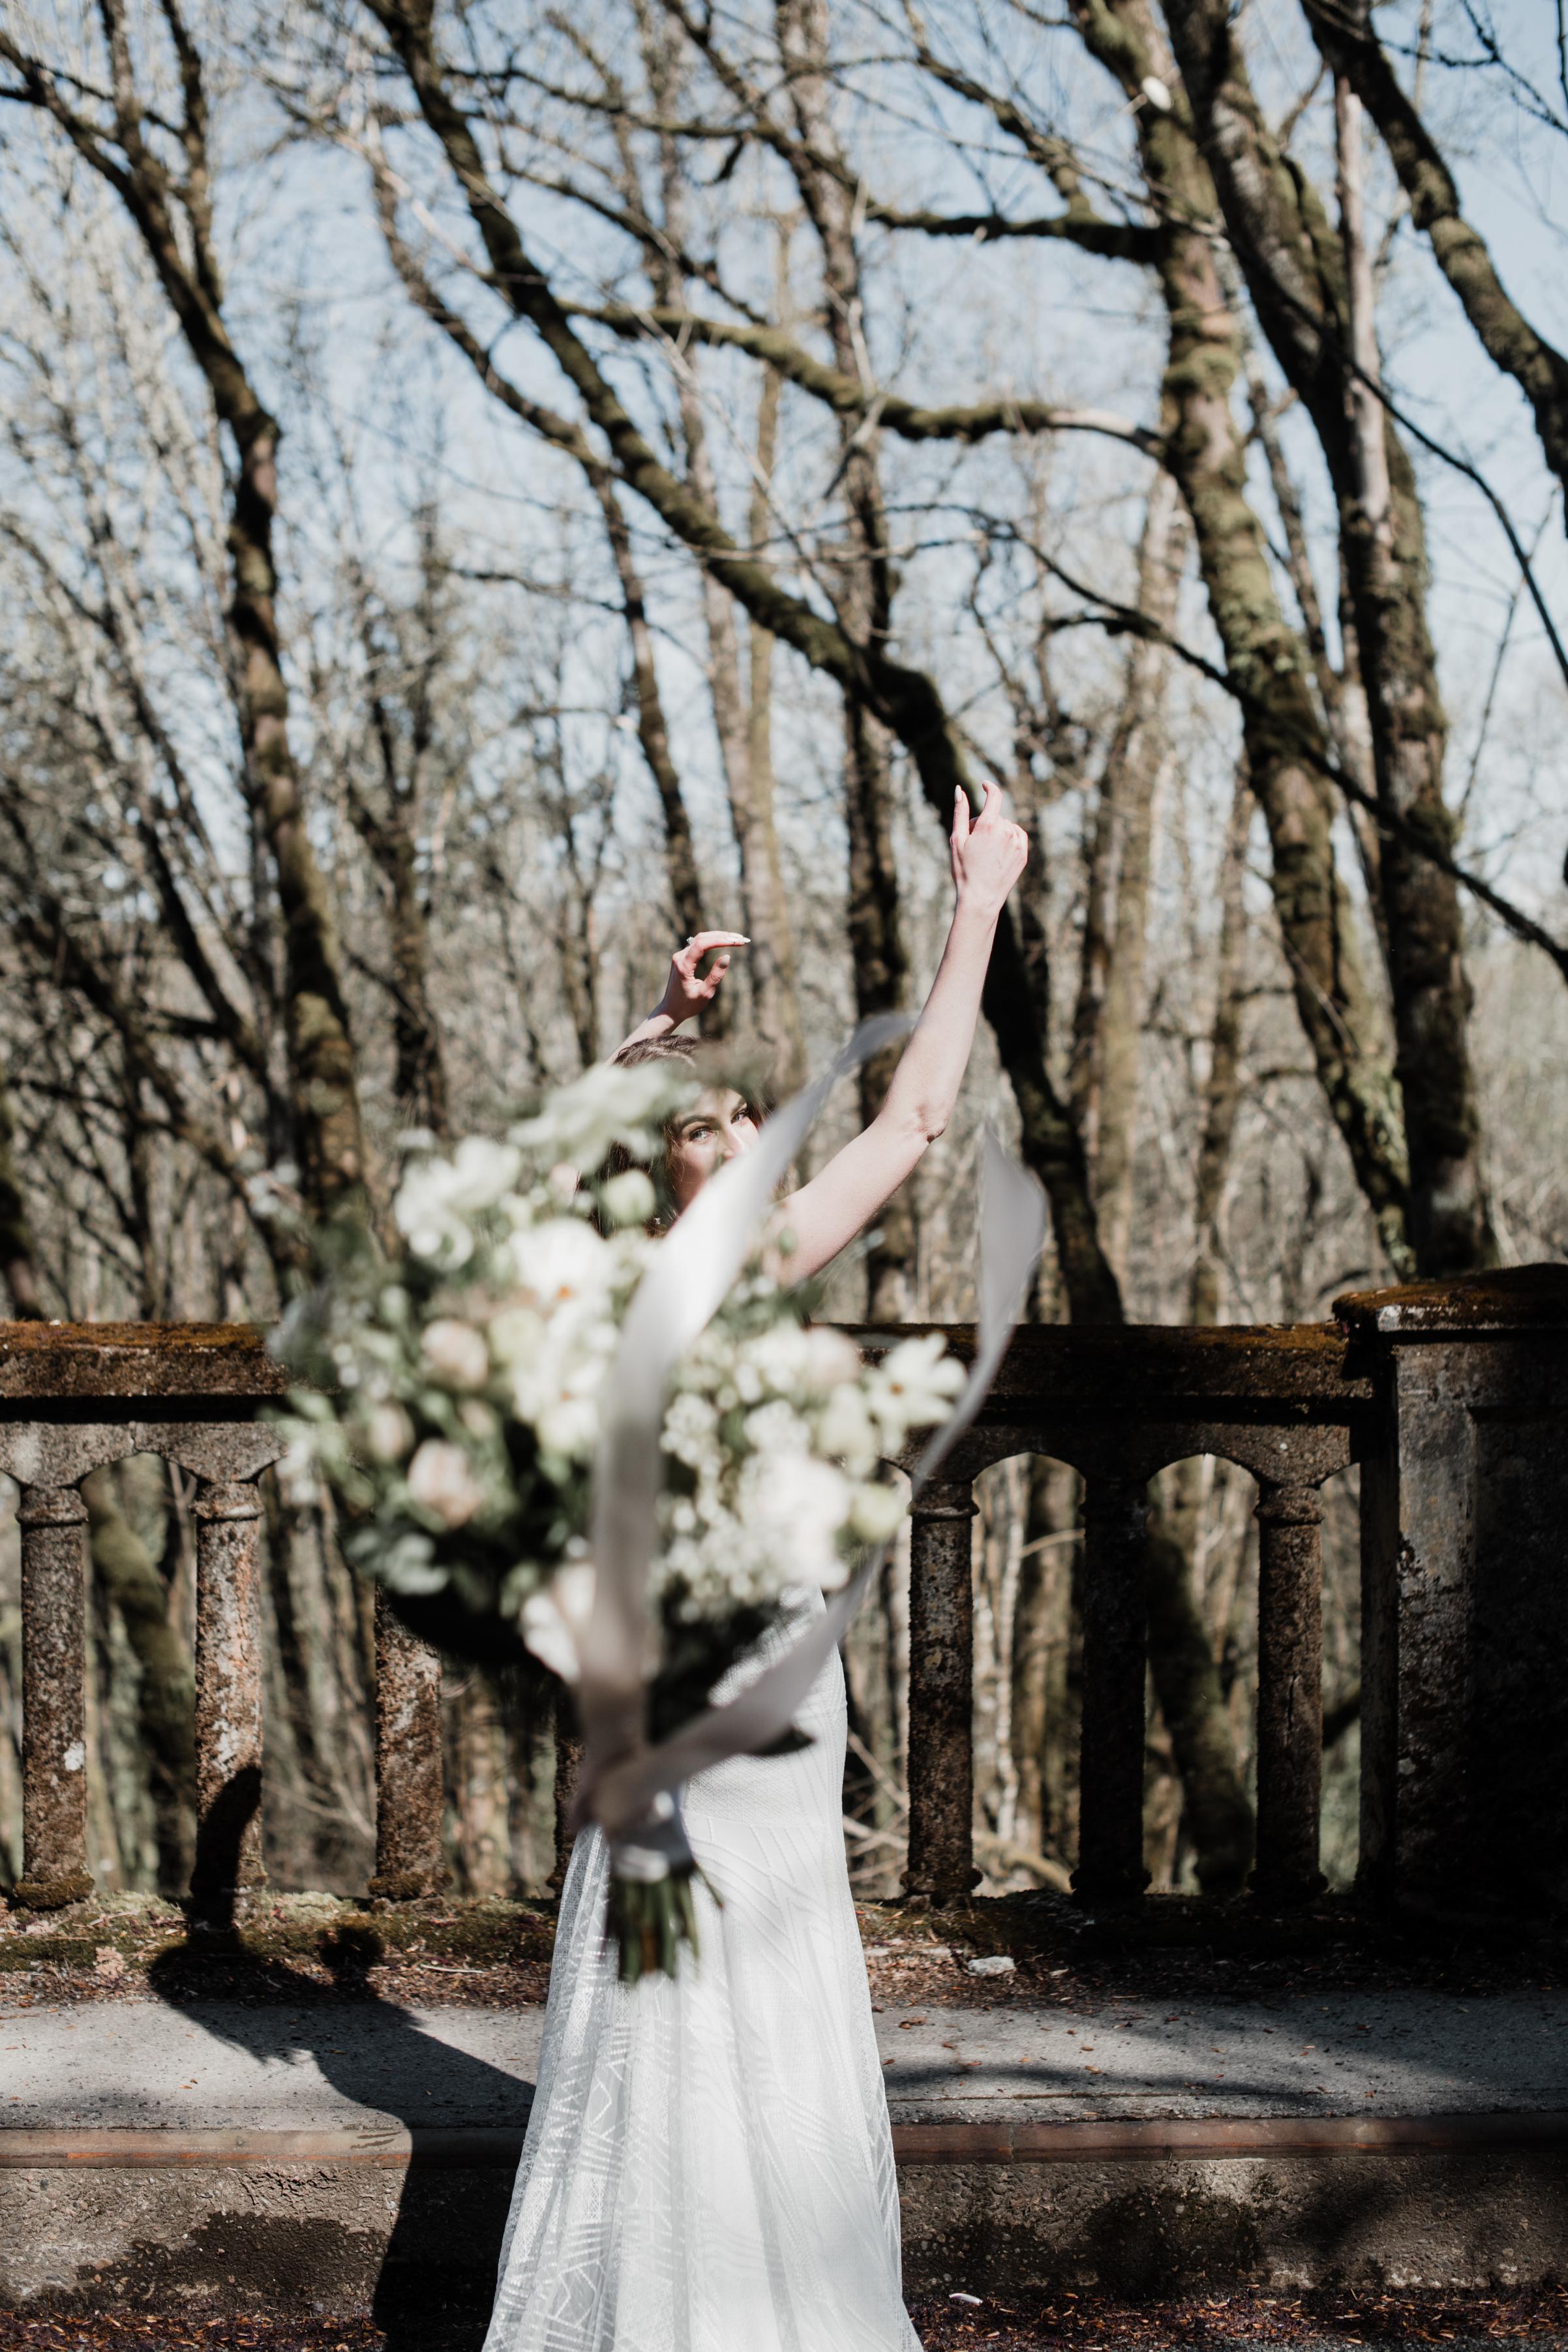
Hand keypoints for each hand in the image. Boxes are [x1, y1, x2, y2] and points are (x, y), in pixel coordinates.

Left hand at [657, 931, 748, 1022]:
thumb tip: (727, 956)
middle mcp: (679, 957)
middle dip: (723, 936)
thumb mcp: (705, 993)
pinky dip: (712, 941)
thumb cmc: (688, 1005)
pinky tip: (724, 941)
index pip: (702, 944)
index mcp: (684, 966)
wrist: (670, 1010)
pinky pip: (698, 944)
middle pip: (702, 938)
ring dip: (718, 936)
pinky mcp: (682, 958)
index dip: (720, 940)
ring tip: (736, 939)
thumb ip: (716, 975)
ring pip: (700, 938)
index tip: (736, 942)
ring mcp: (680, 956)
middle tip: (742, 939)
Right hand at [950, 785, 1027, 914]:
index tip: (985, 785)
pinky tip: (997, 852)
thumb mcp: (956, 840)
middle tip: (973, 843)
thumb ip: (960, 812)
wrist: (981, 898)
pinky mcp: (1023, 853)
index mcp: (988, 826)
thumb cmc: (964, 870)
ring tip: (985, 852)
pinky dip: (1008, 838)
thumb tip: (959, 789)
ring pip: (1006, 826)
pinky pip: (1017, 836)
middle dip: (984, 822)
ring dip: (996, 831)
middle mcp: (1006, 831)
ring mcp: (1017, 843)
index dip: (990, 787)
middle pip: (995, 816)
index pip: (994, 796)